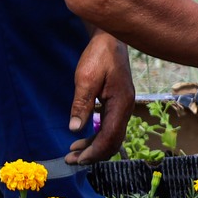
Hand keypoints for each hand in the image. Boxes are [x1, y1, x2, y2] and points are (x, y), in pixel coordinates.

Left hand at [65, 32, 133, 163]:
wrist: (111, 38)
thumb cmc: (99, 55)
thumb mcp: (86, 78)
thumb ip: (81, 104)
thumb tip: (74, 128)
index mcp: (121, 104)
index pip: (109, 137)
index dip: (93, 152)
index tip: (76, 159)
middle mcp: (125, 108)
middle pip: (113, 141)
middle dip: (93, 154)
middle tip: (71, 160)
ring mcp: (123, 106)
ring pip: (112, 135)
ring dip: (94, 146)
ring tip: (74, 151)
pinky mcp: (118, 102)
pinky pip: (110, 126)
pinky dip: (97, 136)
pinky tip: (83, 136)